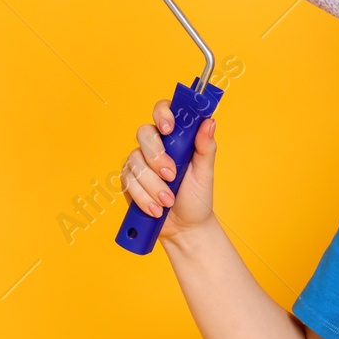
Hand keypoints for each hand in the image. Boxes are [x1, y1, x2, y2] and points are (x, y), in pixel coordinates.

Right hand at [120, 99, 217, 243]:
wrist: (185, 227)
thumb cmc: (197, 197)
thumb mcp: (205, 172)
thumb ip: (205, 146)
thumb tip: (209, 121)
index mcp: (175, 137)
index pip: (163, 111)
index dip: (163, 114)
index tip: (168, 129)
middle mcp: (155, 146)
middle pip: (144, 133)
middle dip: (157, 156)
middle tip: (171, 175)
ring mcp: (140, 162)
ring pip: (136, 161)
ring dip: (153, 185)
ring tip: (168, 201)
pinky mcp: (129, 180)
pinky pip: (128, 182)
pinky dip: (144, 197)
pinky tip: (156, 209)